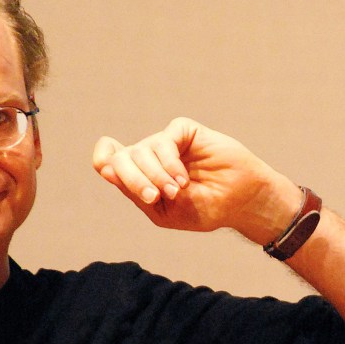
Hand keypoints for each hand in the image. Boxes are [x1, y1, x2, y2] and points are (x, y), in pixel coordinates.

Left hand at [92, 117, 298, 239]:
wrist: (241, 203)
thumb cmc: (203, 209)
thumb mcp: (163, 212)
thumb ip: (135, 192)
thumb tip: (107, 170)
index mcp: (139, 176)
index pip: (107, 160)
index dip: (103, 160)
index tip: (111, 174)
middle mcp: (148, 156)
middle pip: (120, 157)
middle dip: (133, 179)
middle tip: (153, 196)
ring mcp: (166, 142)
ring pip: (141, 150)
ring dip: (156, 175)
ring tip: (177, 191)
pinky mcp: (184, 131)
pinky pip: (164, 140)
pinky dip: (170, 163)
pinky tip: (183, 180)